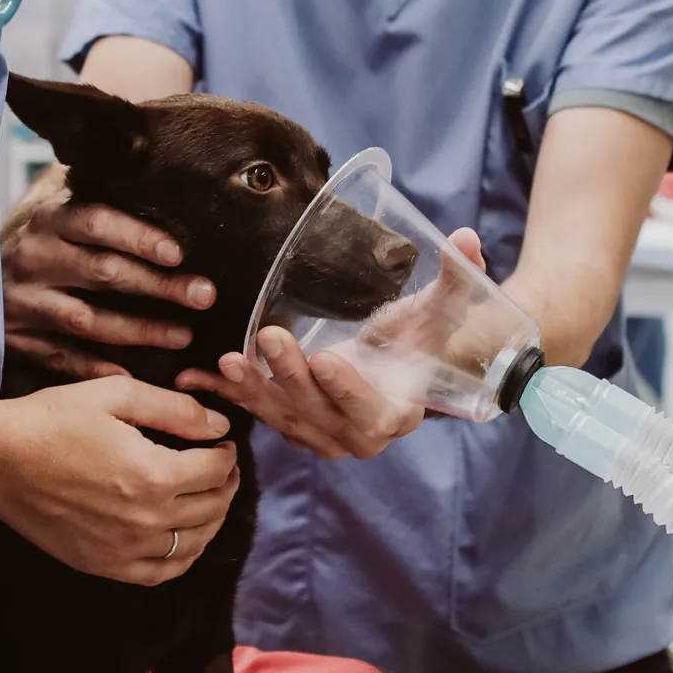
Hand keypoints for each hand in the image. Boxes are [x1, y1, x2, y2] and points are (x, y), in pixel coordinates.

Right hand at [0, 377, 239, 584]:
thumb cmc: (53, 420)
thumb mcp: (116, 395)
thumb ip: (175, 409)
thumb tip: (218, 425)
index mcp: (154, 474)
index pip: (216, 470)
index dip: (226, 453)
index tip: (221, 443)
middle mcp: (146, 519)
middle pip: (212, 507)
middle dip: (225, 484)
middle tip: (221, 468)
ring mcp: (125, 549)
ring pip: (194, 543)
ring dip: (211, 520)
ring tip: (207, 499)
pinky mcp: (104, 565)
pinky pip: (161, 572)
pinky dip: (182, 557)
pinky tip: (183, 538)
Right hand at [1, 164, 215, 377]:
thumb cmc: (31, 231)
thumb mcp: (52, 197)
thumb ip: (91, 183)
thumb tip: (140, 150)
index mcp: (48, 218)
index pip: (97, 223)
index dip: (138, 237)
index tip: (178, 253)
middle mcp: (35, 259)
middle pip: (102, 272)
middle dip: (158, 286)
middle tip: (203, 295)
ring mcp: (25, 302)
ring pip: (87, 320)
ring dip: (138, 330)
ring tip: (182, 335)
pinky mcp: (18, 337)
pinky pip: (60, 357)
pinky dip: (93, 368)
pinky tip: (130, 377)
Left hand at [183, 231, 486, 460]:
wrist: (397, 364)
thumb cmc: (419, 337)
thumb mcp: (441, 309)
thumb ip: (457, 278)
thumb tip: (467, 236)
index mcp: (399, 413)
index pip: (373, 415)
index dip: (349, 393)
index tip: (328, 358)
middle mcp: (359, 436)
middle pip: (321, 416)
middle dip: (293, 379)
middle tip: (273, 337)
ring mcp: (322, 435)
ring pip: (285, 418)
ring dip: (256, 391)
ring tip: (231, 360)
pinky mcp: (294, 425)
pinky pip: (261, 413)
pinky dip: (234, 395)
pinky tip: (205, 374)